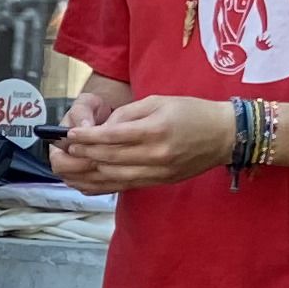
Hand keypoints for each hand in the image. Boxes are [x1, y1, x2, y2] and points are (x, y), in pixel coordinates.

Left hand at [51, 95, 235, 190]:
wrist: (224, 135)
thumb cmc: (192, 112)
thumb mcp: (158, 101)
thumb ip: (127, 113)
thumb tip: (101, 127)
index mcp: (154, 130)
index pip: (111, 137)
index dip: (86, 138)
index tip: (69, 135)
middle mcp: (155, 154)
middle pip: (108, 159)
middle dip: (82, 154)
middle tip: (64, 150)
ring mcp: (158, 172)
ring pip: (113, 176)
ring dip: (88, 171)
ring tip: (72, 163)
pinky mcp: (160, 182)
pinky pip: (125, 186)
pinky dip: (103, 183)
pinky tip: (89, 178)